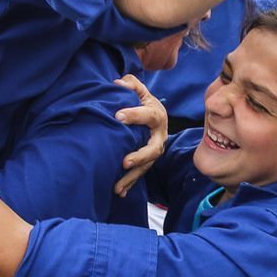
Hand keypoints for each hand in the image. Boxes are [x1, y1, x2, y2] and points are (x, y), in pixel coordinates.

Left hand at [113, 73, 168, 195]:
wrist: (153, 116)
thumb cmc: (142, 101)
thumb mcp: (139, 90)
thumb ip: (130, 84)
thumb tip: (118, 84)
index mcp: (157, 115)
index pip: (148, 115)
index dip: (134, 115)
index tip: (117, 116)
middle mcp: (159, 136)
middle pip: (153, 149)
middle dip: (140, 156)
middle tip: (124, 162)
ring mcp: (155, 150)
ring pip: (146, 166)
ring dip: (132, 177)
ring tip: (117, 186)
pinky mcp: (148, 161)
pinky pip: (140, 174)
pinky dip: (130, 184)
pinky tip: (120, 193)